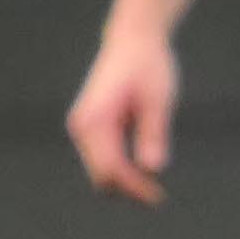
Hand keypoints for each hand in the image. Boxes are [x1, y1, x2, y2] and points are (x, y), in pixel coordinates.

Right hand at [65, 23, 178, 206]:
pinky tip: (141, 171)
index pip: (110, 169)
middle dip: (127, 190)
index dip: (133, 187)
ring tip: (152, 189)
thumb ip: (152, 134)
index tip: (157, 196)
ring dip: (123, 181)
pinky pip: (102, 158)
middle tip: (158, 198)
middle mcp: (81, 126)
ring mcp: (82, 127)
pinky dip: (119, 169)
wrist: (132, 40)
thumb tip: (151, 169)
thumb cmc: (148, 65)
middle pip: (100, 175)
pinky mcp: (89, 126)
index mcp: (94, 120)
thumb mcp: (158, 99)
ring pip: (99, 169)